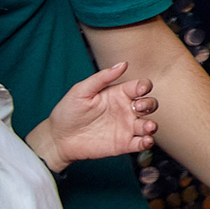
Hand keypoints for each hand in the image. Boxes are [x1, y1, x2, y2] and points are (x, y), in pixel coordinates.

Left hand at [24, 62, 157, 171]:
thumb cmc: (68, 112)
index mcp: (119, 94)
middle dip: (150, 104)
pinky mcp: (123, 144)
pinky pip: (140, 143)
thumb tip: (123, 64)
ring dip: (152, 125)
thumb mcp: (81, 91)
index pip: (140, 87)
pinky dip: (147, 143)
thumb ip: (102, 77)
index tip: (140, 90)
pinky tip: (145, 141)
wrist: (57, 139)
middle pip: (149, 104)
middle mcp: (126, 110)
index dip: (144, 86)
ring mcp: (126, 127)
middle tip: (140, 108)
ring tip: (148, 127)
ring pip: (148, 124)